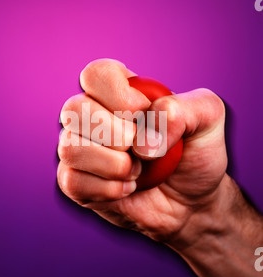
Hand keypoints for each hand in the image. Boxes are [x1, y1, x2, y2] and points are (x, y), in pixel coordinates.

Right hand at [57, 58, 227, 247]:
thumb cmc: (195, 155)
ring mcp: (81, 149)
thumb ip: (183, 108)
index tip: (143, 115)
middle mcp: (93, 117)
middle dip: (117, 135)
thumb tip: (142, 138)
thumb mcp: (207, 119)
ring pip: (69, 147)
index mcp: (120, 92)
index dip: (118, 95)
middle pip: (74, 108)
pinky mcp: (76, 182)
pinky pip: (71, 181)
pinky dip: (107, 189)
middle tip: (144, 151)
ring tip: (137, 172)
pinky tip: (127, 189)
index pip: (96, 74)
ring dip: (113, 165)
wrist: (191, 202)